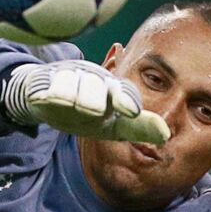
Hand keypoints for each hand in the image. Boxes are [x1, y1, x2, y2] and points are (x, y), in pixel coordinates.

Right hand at [1, 60, 169, 143]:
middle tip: (92, 110)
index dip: (126, 100)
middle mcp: (92, 79)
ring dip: (70, 95)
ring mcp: (67, 77)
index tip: (131, 111)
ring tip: (66, 102)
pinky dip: (47, 92)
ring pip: (71, 84)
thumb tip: (166, 134)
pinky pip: (46, 86)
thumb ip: (137, 128)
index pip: (123, 92)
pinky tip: (46, 97)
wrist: (44, 99)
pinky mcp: (44, 81)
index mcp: (112, 90)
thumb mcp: (112, 125)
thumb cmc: (85, 113)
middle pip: (96, 86)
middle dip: (94, 99)